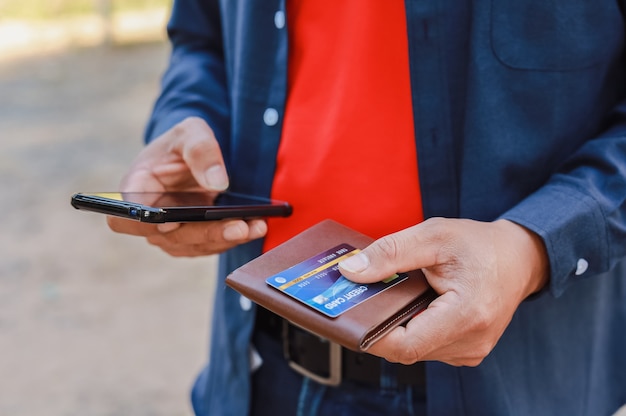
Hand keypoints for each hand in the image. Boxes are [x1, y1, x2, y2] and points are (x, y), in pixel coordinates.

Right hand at [107, 117, 266, 256]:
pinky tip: (256, 227)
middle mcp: (149, 218)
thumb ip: (201, 150)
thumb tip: (216, 182)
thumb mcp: (191, 132)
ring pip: (195, 245)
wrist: (194, 156)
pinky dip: (233, 238)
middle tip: (239, 227)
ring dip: (226, 239)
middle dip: (207, 233)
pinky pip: (210, 244)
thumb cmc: (183, 142)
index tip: (170, 221)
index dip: (144, 223)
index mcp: (136, 188)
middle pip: (171, 237)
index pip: (126, 216)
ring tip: (255, 227)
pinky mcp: (192, 239)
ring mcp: (170, 233)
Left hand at [338, 218, 547, 365]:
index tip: (352, 312)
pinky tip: (411, 305)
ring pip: (414, 350)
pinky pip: (427, 347)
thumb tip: (351, 271)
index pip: (405, 345)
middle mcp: (471, 341)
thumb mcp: (433, 235)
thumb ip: (390, 253)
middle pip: (406, 349)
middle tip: (364, 297)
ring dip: (396, 326)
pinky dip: (412, 328)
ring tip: (390, 296)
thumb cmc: (479, 244)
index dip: (372, 333)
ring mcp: (471, 351)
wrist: (520, 258)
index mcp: (467, 314)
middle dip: (380, 325)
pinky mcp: (468, 350)